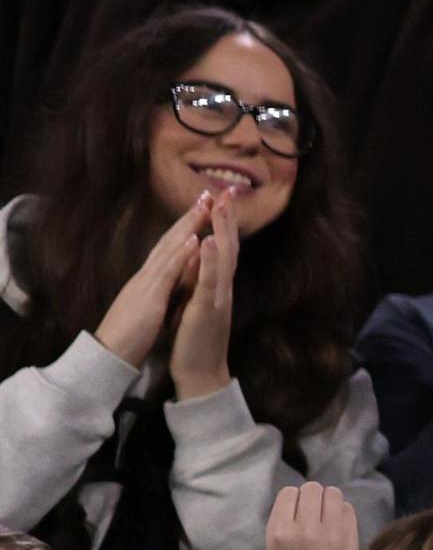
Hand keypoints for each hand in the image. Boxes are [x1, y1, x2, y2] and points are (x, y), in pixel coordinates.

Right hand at [95, 199, 209, 368]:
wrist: (108, 356)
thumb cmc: (129, 335)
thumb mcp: (148, 306)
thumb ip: (159, 289)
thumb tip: (171, 279)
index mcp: (149, 279)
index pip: (169, 248)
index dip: (186, 227)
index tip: (203, 208)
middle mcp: (147, 276)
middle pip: (169, 240)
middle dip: (189, 217)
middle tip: (208, 194)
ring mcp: (146, 285)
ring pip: (168, 250)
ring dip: (187, 226)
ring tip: (204, 205)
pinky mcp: (148, 299)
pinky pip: (166, 274)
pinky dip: (180, 255)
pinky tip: (193, 240)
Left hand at [168, 202, 237, 402]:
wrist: (201, 373)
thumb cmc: (196, 341)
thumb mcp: (198, 304)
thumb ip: (202, 281)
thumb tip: (200, 259)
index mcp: (217, 286)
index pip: (223, 249)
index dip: (222, 223)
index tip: (222, 198)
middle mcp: (223, 288)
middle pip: (229, 247)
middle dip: (227, 218)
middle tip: (228, 191)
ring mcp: (218, 297)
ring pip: (223, 259)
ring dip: (222, 231)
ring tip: (221, 207)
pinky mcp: (208, 309)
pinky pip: (210, 281)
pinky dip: (210, 260)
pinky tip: (207, 242)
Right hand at [263, 482, 360, 549]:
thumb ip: (284, 522)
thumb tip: (299, 499)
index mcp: (278, 530)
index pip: (289, 492)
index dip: (295, 499)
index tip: (299, 512)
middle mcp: (303, 527)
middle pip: (313, 488)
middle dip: (314, 498)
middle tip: (317, 514)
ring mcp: (329, 532)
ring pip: (333, 494)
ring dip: (331, 502)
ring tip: (329, 519)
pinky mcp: (350, 538)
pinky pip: (348, 509)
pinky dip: (344, 513)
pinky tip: (340, 528)